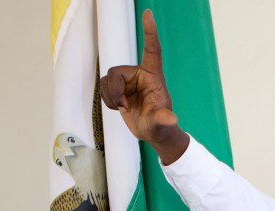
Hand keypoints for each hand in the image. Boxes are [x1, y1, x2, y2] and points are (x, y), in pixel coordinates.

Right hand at [100, 9, 188, 163]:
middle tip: (124, 106)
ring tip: (123, 108)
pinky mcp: (118, 88)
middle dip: (115, 91)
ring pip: (107, 78)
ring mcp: (128, 80)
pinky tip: (119, 107)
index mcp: (154, 76)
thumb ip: (164, 119)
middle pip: (116, 72)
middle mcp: (140, 74)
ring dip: (111, 96)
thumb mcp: (162, 123)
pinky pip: (103, 86)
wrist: (152, 132)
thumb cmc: (160, 125)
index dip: (150, 32)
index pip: (152, 50)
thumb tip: (171, 119)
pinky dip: (107, 99)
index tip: (148, 13)